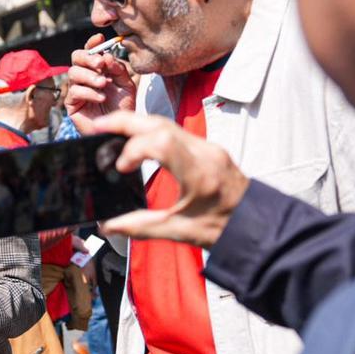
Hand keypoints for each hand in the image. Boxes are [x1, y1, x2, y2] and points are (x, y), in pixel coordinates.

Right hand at [64, 33, 137, 133]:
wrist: (119, 128)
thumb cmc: (122, 106)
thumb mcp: (126, 84)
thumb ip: (118, 69)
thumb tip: (107, 56)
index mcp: (98, 69)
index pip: (89, 51)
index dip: (92, 43)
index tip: (100, 38)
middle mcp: (85, 76)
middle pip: (76, 57)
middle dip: (87, 58)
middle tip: (100, 64)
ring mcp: (77, 89)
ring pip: (73, 72)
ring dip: (89, 76)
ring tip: (103, 84)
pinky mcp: (71, 103)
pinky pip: (75, 91)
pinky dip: (89, 92)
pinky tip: (101, 97)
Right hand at [93, 111, 249, 248]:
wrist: (255, 224)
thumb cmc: (224, 229)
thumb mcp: (181, 232)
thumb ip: (141, 227)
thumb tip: (108, 224)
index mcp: (200, 174)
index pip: (161, 142)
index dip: (134, 150)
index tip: (120, 168)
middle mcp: (205, 153)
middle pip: (160, 123)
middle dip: (126, 121)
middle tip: (98, 126)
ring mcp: (207, 147)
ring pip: (166, 122)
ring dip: (136, 123)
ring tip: (110, 129)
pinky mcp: (206, 147)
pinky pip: (174, 130)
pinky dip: (150, 130)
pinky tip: (135, 138)